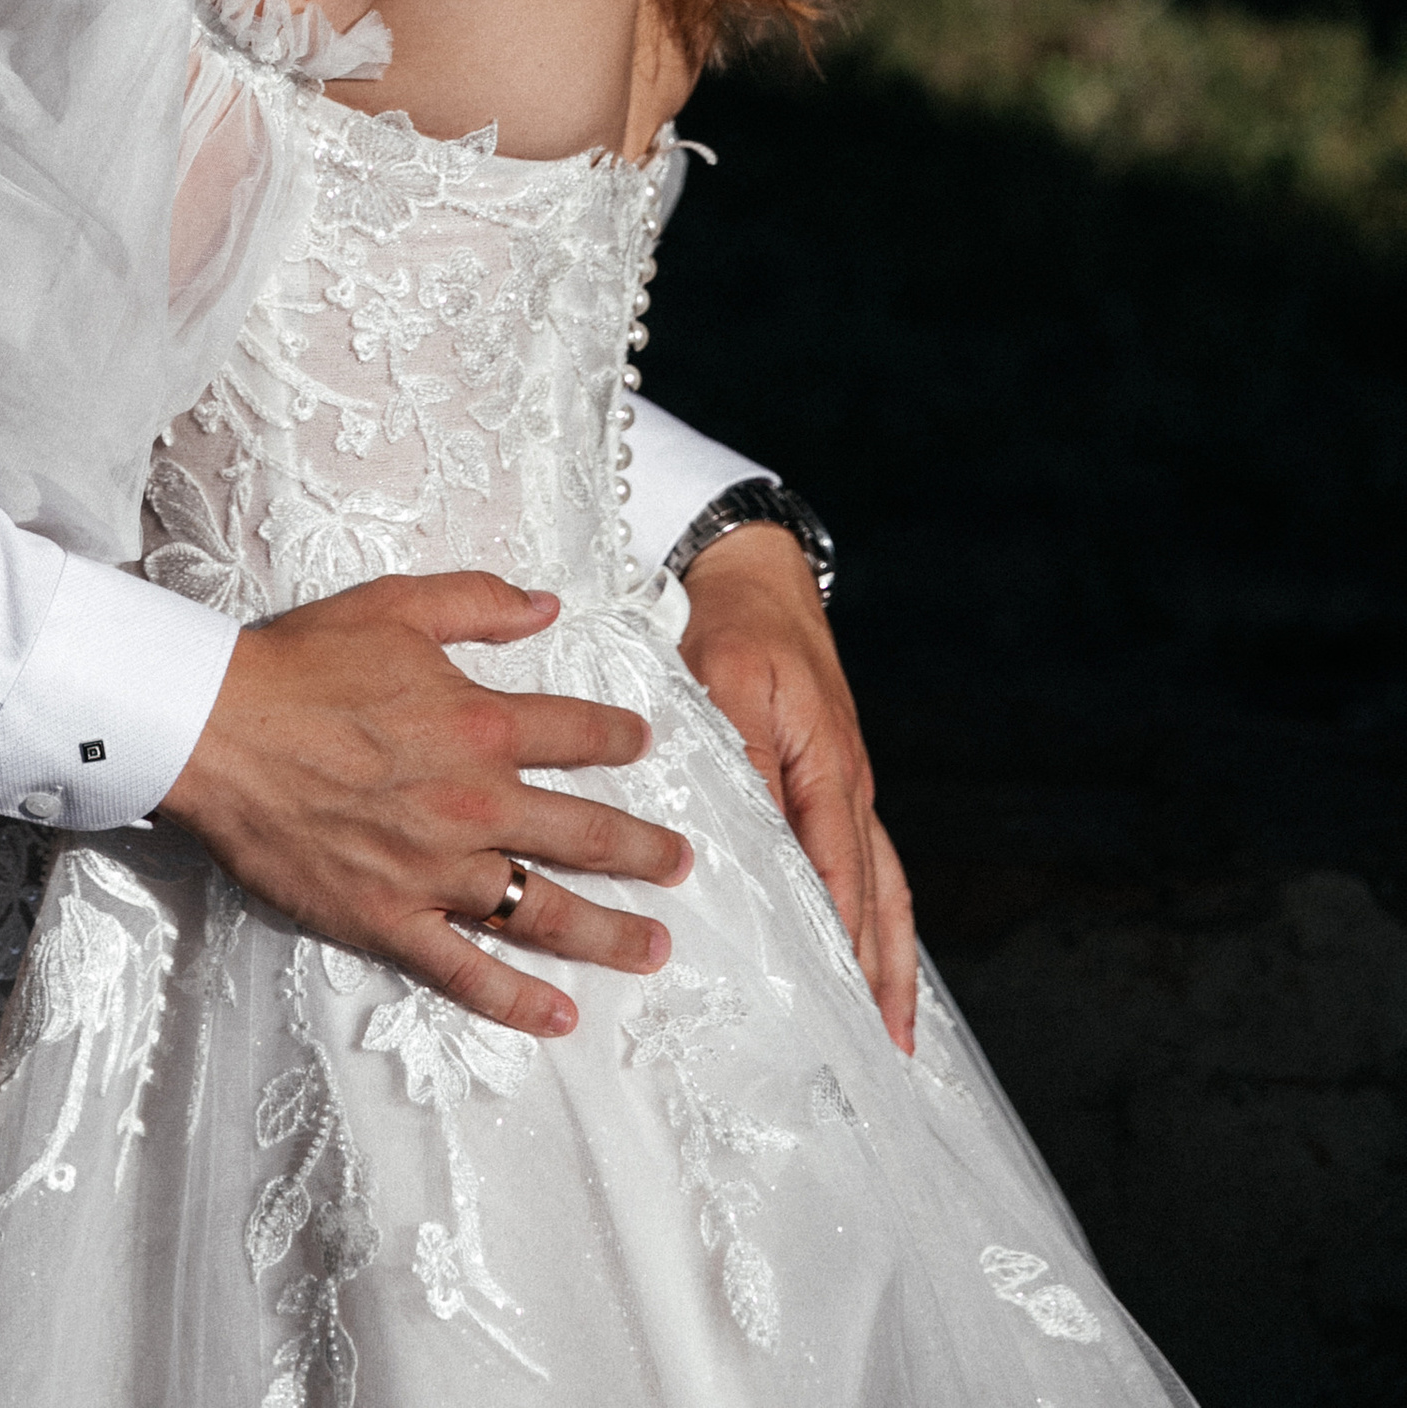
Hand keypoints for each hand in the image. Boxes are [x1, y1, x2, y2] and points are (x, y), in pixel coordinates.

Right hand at [159, 574, 691, 1041]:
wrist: (219, 729)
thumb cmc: (302, 662)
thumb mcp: (397, 605)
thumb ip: (479, 603)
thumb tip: (547, 604)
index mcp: (482, 723)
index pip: (579, 736)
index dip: (620, 740)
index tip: (643, 748)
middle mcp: (476, 803)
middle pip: (587, 834)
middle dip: (644, 852)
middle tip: (681, 865)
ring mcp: (438, 870)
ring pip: (547, 910)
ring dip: (609, 933)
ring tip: (655, 948)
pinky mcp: (392, 919)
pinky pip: (468, 970)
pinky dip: (518, 1000)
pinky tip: (560, 1016)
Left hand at [675, 524, 916, 1048]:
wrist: (755, 572)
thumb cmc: (735, 624)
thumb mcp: (726, 681)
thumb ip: (740, 757)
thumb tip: (748, 839)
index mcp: (827, 766)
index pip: (838, 872)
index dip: (843, 941)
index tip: (842, 1006)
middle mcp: (849, 786)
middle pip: (876, 895)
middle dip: (881, 973)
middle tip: (886, 1049)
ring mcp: (848, 788)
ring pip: (883, 886)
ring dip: (890, 957)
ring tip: (895, 1028)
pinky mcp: (835, 785)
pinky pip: (867, 863)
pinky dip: (877, 916)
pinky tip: (872, 955)